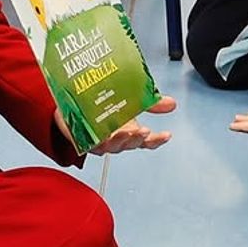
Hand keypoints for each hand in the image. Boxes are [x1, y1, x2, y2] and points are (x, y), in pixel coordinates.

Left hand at [55, 96, 176, 154]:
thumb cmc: (103, 108)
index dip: (157, 140)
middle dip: (136, 138)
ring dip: (119, 139)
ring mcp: (100, 141)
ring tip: (124, 131)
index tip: (166, 134)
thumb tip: (172, 103)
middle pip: (129, 144)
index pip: (147, 141)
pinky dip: (96, 139)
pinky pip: (90, 142)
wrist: (75, 104)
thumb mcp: (131, 101)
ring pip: (111, 145)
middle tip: (142, 131)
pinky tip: (101, 133)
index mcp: (130, 133)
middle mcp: (116, 140)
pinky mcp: (82, 138)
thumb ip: (150, 102)